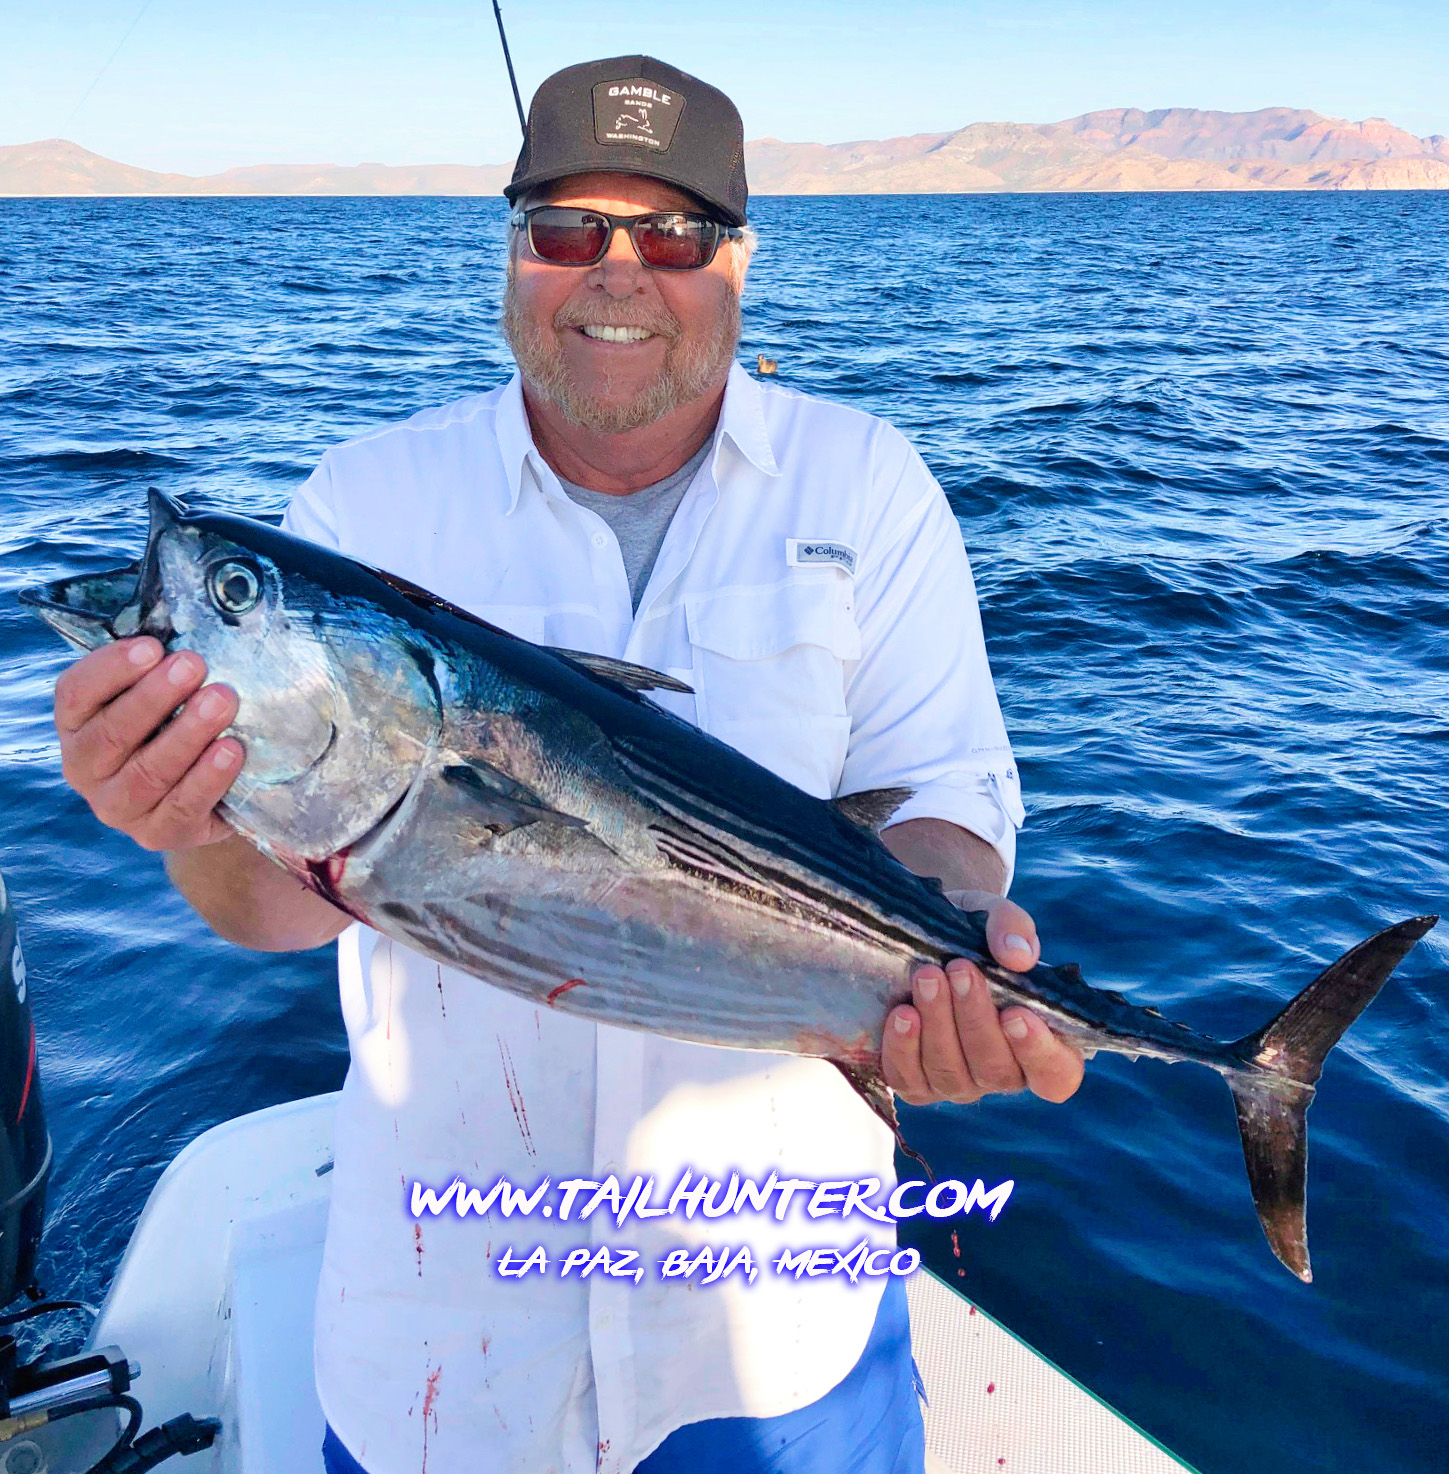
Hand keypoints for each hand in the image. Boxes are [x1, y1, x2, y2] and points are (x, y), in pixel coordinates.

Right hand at [55, 637, 242, 851]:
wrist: (202, 795)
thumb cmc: (174, 726)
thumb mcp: (160, 697)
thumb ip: (161, 670)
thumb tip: (195, 629)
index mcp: (76, 725)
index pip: (76, 694)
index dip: (112, 670)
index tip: (153, 647)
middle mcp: (85, 768)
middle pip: (112, 733)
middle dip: (155, 697)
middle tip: (195, 665)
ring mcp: (118, 806)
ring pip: (148, 772)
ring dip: (187, 734)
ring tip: (222, 701)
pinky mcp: (158, 834)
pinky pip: (182, 806)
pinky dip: (208, 777)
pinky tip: (231, 749)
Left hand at [881, 889, 1084, 1105]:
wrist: (917, 938)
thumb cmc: (972, 935)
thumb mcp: (994, 916)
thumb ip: (1013, 928)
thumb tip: (1016, 954)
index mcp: (1041, 1043)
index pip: (1056, 1073)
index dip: (1039, 1053)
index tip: (1015, 1013)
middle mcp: (1003, 1073)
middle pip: (996, 1069)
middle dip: (975, 1018)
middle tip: (959, 969)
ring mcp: (959, 1083)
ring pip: (952, 1073)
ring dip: (938, 1024)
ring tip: (927, 977)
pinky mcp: (916, 1083)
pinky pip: (910, 1079)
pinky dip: (904, 1048)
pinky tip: (902, 1014)